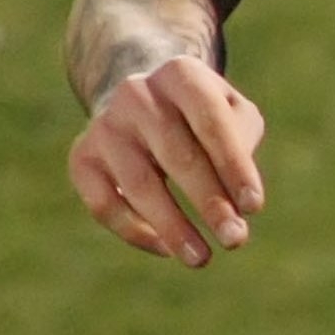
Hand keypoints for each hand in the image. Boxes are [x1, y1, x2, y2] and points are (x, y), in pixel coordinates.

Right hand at [67, 57, 265, 268]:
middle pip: (177, 157)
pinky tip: (165, 248)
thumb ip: (242, 143)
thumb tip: (236, 202)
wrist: (143, 99)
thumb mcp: (233, 113)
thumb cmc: (203, 115)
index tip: (254, 207)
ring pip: (140, 185)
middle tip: (236, 239)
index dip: (234, 167)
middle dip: (210, 203)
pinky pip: (105, 203)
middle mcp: (137, 94)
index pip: (212, 123)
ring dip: (173, 227)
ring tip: (202, 259)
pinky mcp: (81, 157)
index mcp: (181, 75)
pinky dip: (135, 231)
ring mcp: (105, 126)